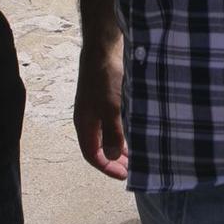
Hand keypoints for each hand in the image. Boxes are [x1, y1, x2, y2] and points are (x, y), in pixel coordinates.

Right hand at [74, 45, 128, 180]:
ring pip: (108, 134)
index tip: (125, 175)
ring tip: (139, 152)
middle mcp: (89, 118)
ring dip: (121, 145)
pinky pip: (114, 122)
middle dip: (116, 159)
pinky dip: (124, 130)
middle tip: (135, 167)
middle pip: (100, 146)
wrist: (104, 48)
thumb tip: (114, 158)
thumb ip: (112, 134)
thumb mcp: (111, 109)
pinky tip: (137, 129)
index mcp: (85, 124)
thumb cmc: (105, 79)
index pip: (92, 155)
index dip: (107, 167)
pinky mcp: (107, 97)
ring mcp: (97, 107)